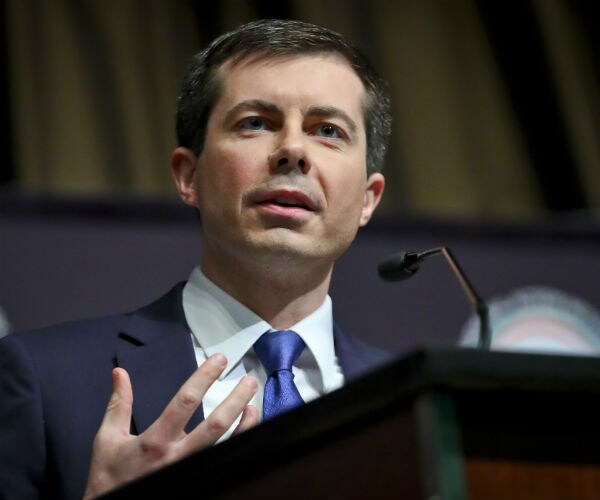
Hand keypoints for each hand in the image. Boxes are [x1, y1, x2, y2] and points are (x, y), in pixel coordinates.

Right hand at [83, 354, 258, 498]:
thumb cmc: (110, 478)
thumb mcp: (107, 439)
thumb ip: (118, 405)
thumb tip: (120, 374)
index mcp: (155, 441)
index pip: (185, 402)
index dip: (204, 378)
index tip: (218, 361)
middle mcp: (177, 456)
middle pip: (215, 425)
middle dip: (235, 400)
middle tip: (249, 381)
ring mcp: (190, 470)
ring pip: (225, 445)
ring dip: (244, 424)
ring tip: (253, 404)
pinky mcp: (197, 480)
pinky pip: (223, 460)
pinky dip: (239, 443)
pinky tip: (246, 430)